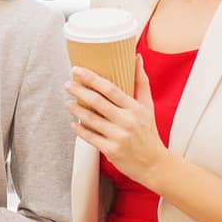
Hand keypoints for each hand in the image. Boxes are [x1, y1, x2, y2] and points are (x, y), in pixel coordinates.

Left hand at [66, 56, 169, 188]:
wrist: (154, 164)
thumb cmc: (149, 132)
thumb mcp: (148, 107)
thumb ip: (141, 82)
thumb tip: (137, 58)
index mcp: (135, 108)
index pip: (110, 89)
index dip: (91, 78)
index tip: (78, 70)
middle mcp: (126, 121)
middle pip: (97, 102)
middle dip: (78, 91)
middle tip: (67, 84)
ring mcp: (118, 136)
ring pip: (90, 119)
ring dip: (76, 110)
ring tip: (68, 103)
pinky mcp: (110, 150)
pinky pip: (89, 137)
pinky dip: (79, 129)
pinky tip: (73, 123)